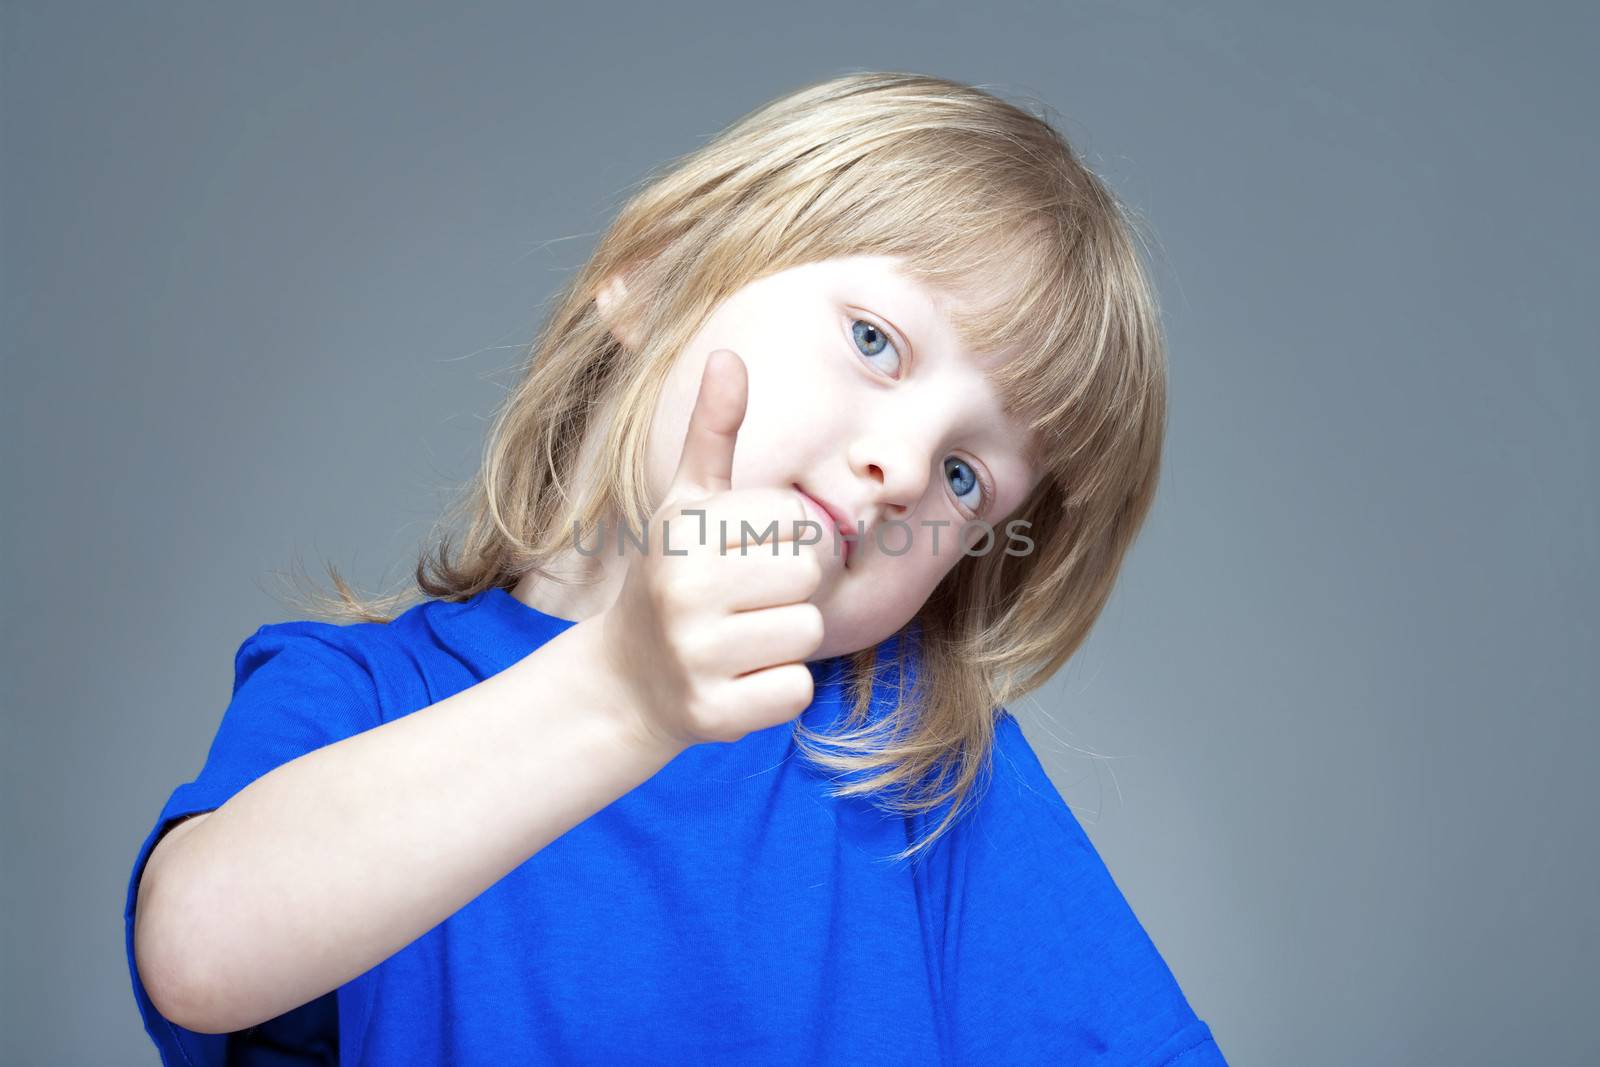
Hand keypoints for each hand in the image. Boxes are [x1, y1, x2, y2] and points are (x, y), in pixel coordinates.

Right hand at [597, 349, 824, 749]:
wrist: (626, 681)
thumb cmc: (673, 579)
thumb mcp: (686, 504)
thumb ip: (714, 433)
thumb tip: (728, 354)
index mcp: (684, 530)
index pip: (798, 521)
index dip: (787, 538)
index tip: (747, 555)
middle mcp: (683, 590)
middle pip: (809, 578)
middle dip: (791, 591)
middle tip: (748, 602)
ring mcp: (696, 655)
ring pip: (807, 635)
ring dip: (785, 642)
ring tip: (741, 640)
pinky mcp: (713, 715)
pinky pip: (796, 692)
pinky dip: (778, 691)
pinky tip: (739, 681)